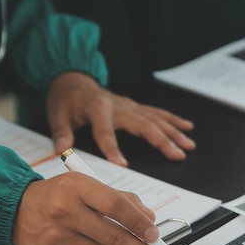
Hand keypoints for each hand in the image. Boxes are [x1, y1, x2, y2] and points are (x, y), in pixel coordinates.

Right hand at [12, 173, 170, 244]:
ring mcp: (58, 236)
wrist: (14, 210)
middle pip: (113, 235)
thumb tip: (148, 219)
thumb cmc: (56, 197)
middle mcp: (66, 211)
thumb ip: (119, 198)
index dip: (139, 222)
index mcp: (77, 187)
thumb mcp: (84, 185)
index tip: (155, 234)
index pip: (115, 205)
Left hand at [45, 72, 195, 164]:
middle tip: (178, 155)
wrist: (72, 80)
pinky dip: (173, 120)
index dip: (113, 149)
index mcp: (98, 109)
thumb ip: (61, 132)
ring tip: (188, 146)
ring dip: (174, 132)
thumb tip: (61, 149)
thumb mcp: (56, 114)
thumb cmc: (66, 99)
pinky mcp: (135, 106)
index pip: (105, 133)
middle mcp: (119, 106)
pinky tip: (187, 127)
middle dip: (162, 141)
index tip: (122, 165)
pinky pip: (157, 113)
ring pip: (156, 119)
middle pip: (143, 125)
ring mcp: (129, 105)